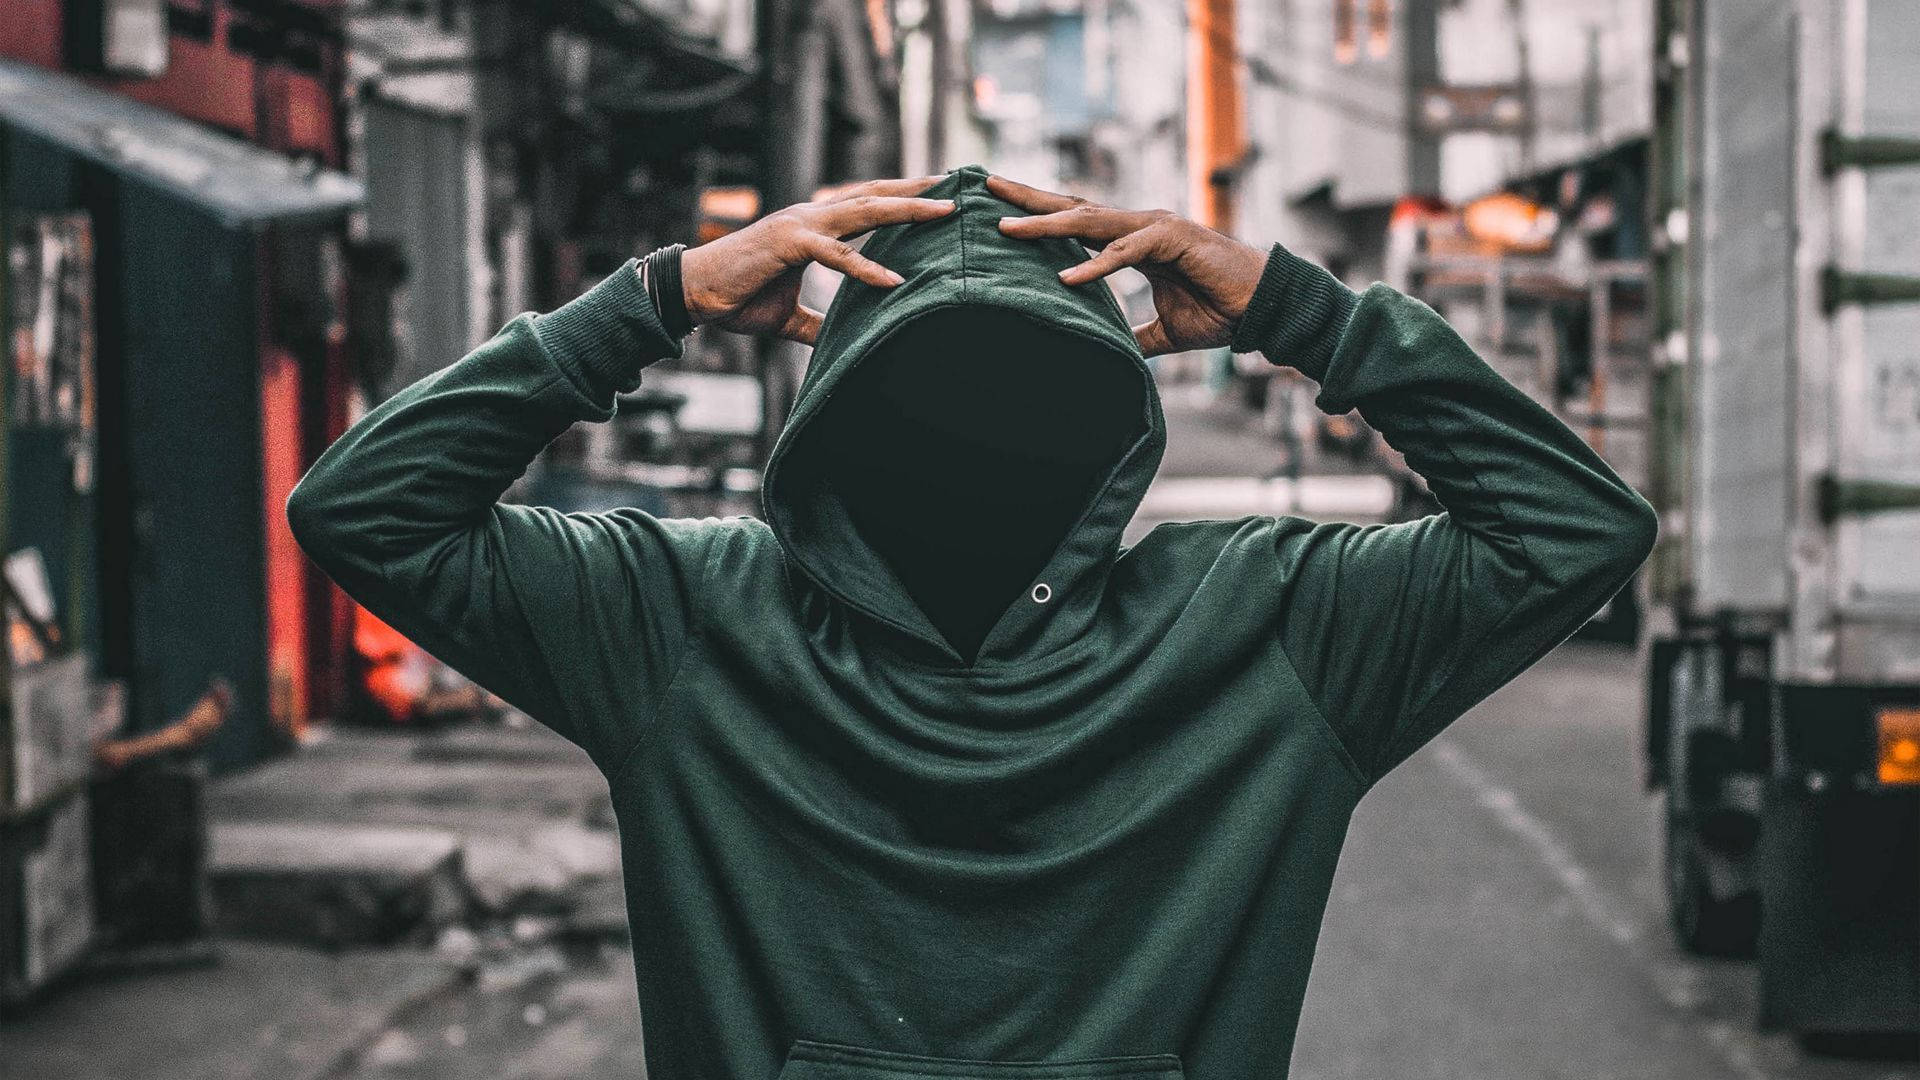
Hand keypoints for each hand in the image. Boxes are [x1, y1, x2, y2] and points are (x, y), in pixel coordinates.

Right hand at [679, 178, 956, 344]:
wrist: (695, 294)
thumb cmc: (739, 299)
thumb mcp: (790, 317)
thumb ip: (820, 324)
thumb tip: (844, 340)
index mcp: (814, 227)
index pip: (867, 204)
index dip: (902, 197)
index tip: (938, 194)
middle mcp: (811, 217)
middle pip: (874, 197)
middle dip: (916, 192)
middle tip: (956, 188)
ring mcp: (800, 226)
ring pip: (862, 212)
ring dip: (904, 211)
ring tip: (942, 213)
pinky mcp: (788, 245)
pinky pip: (835, 255)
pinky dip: (865, 268)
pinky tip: (894, 281)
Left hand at [988, 175, 1266, 356]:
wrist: (1261, 309)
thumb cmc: (1218, 312)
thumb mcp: (1162, 331)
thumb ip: (1131, 334)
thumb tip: (1107, 352)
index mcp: (1132, 240)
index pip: (1075, 221)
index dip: (1038, 214)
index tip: (999, 209)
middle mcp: (1139, 226)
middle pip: (1073, 207)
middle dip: (1028, 198)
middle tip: (985, 186)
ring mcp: (1155, 228)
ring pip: (1091, 223)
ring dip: (1048, 225)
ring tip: (1009, 229)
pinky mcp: (1174, 241)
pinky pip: (1126, 253)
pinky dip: (1095, 266)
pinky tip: (1065, 278)